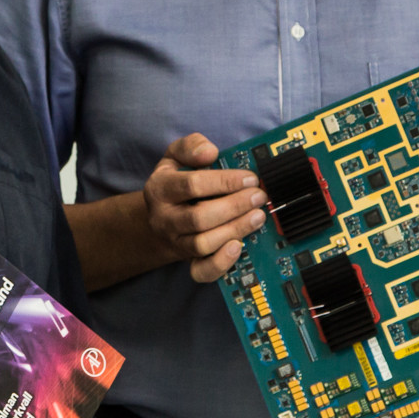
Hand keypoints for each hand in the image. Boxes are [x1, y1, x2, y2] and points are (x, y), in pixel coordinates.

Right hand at [139, 134, 265, 282]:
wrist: (162, 216)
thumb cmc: (177, 182)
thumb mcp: (176, 156)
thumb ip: (191, 146)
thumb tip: (210, 152)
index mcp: (159, 188)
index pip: (191, 185)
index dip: (224, 182)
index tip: (250, 177)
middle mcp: (163, 218)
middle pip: (199, 218)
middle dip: (234, 206)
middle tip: (259, 197)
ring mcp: (175, 242)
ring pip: (203, 244)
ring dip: (235, 229)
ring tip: (258, 216)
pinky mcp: (186, 260)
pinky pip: (201, 271)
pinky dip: (221, 263)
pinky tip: (239, 246)